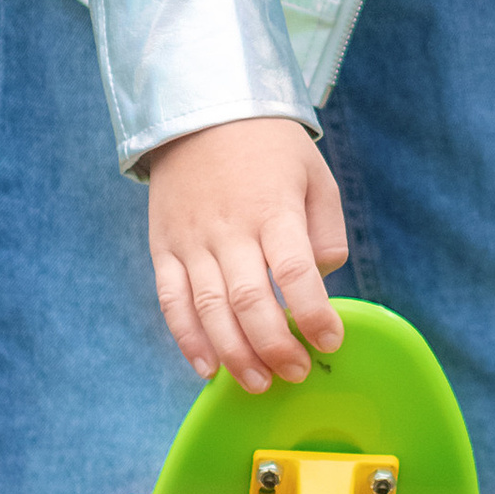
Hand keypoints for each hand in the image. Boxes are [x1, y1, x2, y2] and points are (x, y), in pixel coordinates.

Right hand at [146, 117, 347, 391]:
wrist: (201, 111)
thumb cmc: (269, 148)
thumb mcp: (315, 175)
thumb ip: (326, 230)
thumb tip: (323, 280)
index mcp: (273, 209)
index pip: (295, 270)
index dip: (313, 312)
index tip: (331, 340)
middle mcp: (229, 228)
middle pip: (249, 300)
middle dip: (276, 346)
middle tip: (297, 372)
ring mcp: (191, 241)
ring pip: (209, 310)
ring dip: (235, 354)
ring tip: (260, 383)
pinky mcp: (163, 248)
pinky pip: (171, 301)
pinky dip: (187, 339)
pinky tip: (208, 369)